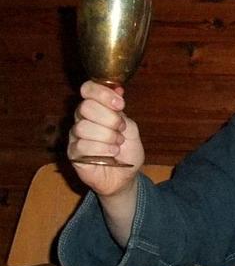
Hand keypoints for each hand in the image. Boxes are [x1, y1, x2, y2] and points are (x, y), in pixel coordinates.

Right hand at [68, 80, 145, 195]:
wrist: (125, 176)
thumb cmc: (127, 150)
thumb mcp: (131, 128)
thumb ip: (121, 111)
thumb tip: (117, 89)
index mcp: (96, 108)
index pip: (88, 89)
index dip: (102, 93)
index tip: (120, 104)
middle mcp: (82, 119)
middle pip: (85, 107)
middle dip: (109, 119)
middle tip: (121, 129)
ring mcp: (75, 136)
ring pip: (84, 127)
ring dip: (108, 136)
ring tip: (117, 144)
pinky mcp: (72, 153)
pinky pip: (83, 145)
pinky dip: (103, 149)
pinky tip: (111, 154)